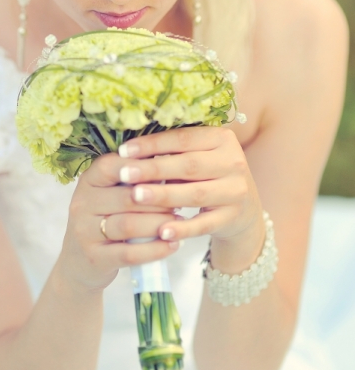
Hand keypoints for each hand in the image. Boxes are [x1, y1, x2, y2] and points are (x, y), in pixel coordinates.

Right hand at [59, 153, 180, 292]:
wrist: (79, 262)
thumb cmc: (105, 219)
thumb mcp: (111, 194)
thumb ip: (135, 180)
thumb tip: (173, 164)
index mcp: (88, 181)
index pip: (112, 166)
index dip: (141, 167)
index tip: (169, 169)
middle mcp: (81, 203)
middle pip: (126, 197)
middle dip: (159, 199)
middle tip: (182, 200)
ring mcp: (84, 232)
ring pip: (128, 225)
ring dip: (160, 223)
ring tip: (179, 222)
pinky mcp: (94, 258)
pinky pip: (129, 254)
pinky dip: (155, 249)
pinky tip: (173, 244)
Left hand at [116, 127, 262, 246]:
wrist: (244, 206)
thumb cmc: (209, 174)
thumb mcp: (198, 156)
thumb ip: (172, 152)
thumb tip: (130, 153)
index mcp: (222, 138)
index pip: (183, 138)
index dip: (153, 144)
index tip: (124, 150)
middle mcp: (234, 161)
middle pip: (189, 165)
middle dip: (153, 169)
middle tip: (124, 174)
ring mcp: (236, 191)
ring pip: (195, 194)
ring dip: (163, 195)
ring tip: (136, 196)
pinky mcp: (233, 217)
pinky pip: (205, 224)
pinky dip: (183, 229)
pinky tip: (162, 231)